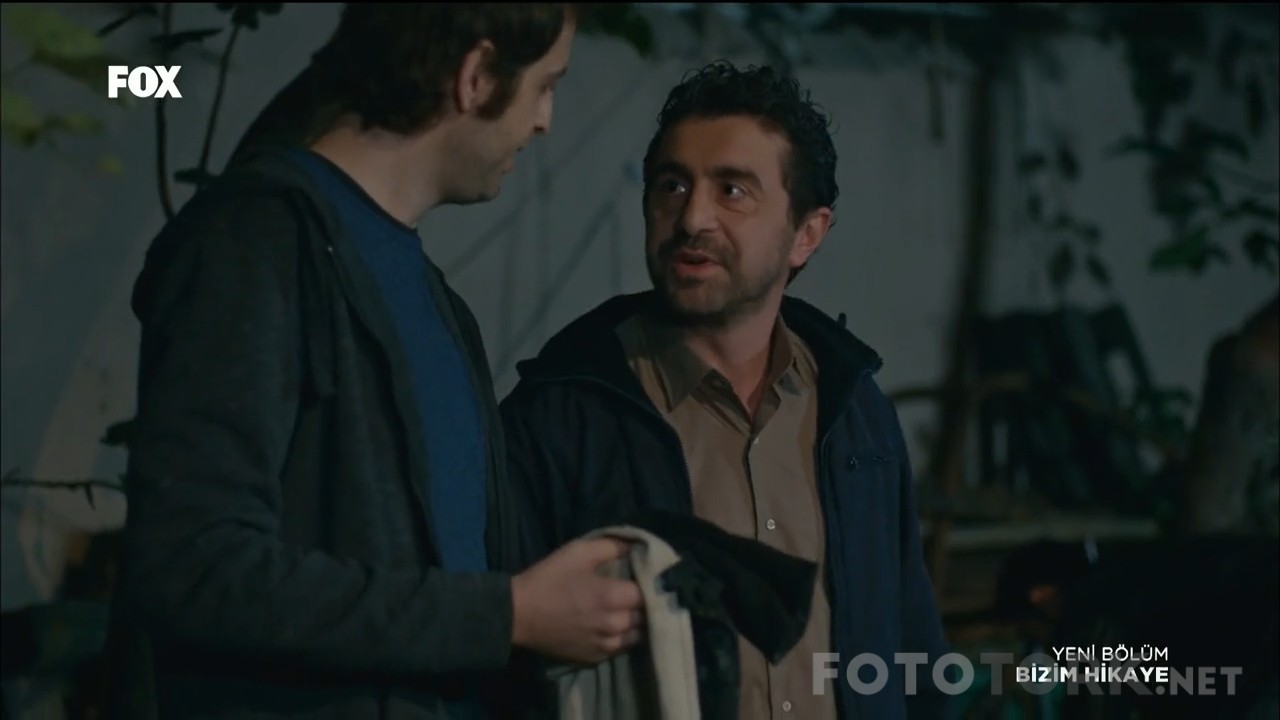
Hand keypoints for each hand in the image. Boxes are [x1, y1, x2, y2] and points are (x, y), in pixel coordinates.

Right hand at [510, 537, 644, 664]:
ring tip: (629, 611)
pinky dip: (622, 638)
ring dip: (637, 624)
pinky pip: (620, 649)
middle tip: (637, 592)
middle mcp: (615, 625)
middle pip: (647, 616)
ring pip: (637, 636)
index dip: (651, 583)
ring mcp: (606, 646)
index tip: (647, 576)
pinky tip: (613, 627)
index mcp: (613, 597)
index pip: (650, 592)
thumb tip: (637, 544)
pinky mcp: (595, 658)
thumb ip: (612, 546)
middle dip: (646, 604)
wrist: (517, 615)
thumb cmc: (548, 579)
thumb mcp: (578, 552)